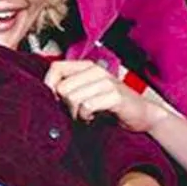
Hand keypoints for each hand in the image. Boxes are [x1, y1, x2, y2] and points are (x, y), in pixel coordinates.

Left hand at [45, 60, 160, 131]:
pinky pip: (87, 107)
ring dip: (76, 113)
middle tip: (77, 112)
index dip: (48, 86)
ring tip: (86, 116)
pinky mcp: (114, 96)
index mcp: (86, 67)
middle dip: (65, 106)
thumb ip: (69, 90)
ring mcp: (106, 81)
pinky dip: (86, 117)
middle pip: (61, 88)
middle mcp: (95, 70)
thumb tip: (44, 96)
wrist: (142, 115)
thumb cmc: (111, 106)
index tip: (55, 101)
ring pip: (72, 98)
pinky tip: (93, 118)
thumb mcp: (87, 93)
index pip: (55, 68)